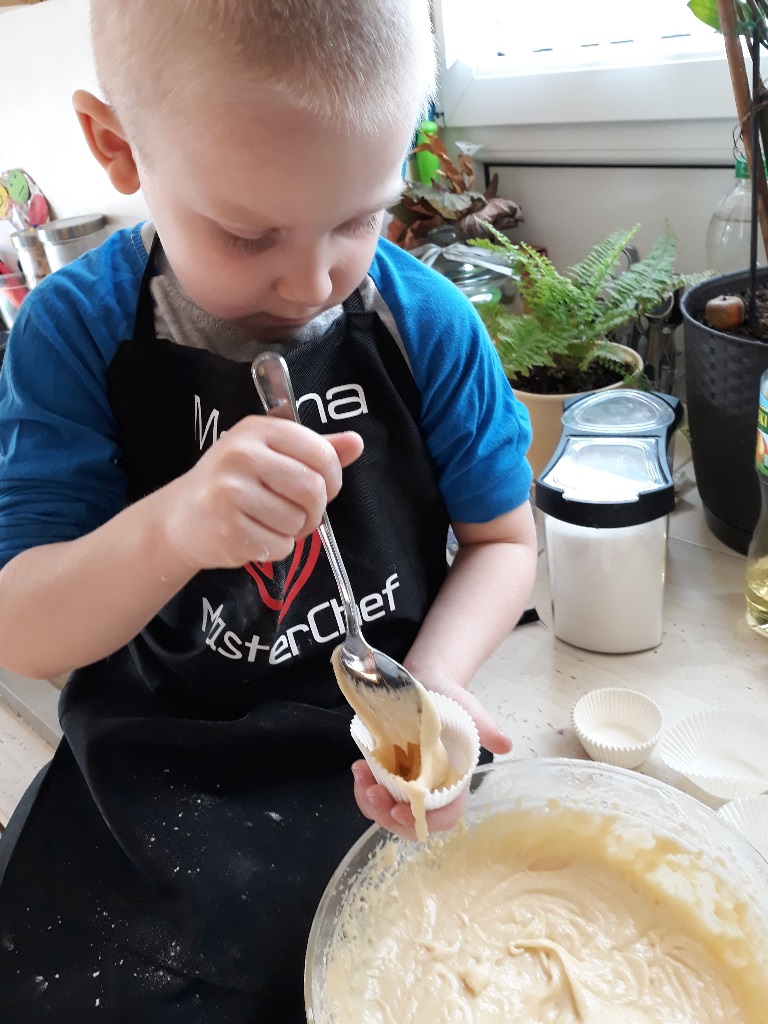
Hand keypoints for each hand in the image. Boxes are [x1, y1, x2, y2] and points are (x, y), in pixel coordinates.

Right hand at [163, 416, 362, 570]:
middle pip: (313, 490)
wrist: (182, 517)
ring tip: (269, 522)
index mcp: (258, 430)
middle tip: (299, 514)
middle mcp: (242, 455)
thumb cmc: (234, 482)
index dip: (332, 479)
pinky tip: (254, 535)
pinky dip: (276, 548)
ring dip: (293, 531)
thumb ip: (316, 449)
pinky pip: (279, 546)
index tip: (321, 488)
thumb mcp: (271, 454)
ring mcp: (231, 492)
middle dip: (315, 510)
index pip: (321, 453)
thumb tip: (356, 442)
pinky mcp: (228, 528)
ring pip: (298, 521)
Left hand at [351, 680, 510, 841]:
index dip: (424, 820)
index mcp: (453, 782)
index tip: (401, 811)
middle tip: (372, 792)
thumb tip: (505, 744)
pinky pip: (373, 793)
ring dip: (370, 802)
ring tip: (361, 775)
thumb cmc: (448, 699)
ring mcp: (406, 784)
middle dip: (387, 814)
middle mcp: (430, 790)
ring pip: (387, 811)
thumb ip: (484, 725)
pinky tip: (359, 767)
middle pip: (410, 822)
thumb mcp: (467, 708)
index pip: (445, 816)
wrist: (423, 683)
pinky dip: (363, 786)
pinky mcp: (386, 774)